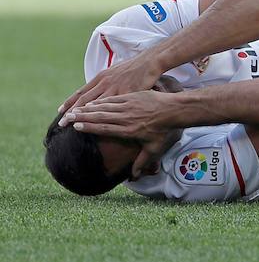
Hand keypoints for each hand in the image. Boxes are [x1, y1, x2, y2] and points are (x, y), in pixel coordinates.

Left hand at [59, 54, 162, 115]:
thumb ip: (106, 81)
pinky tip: (98, 122)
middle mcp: (105, 82)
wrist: (149, 61)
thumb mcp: (115, 71)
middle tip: (62, 123)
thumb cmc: (134, 67)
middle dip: (72, 112)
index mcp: (101, 77)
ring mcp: (115, 88)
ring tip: (74, 125)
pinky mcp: (126, 93)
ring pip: (96, 104)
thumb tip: (99, 90)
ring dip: (84, 115)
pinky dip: (104, 113)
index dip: (70, 102)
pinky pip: (113, 105)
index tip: (60, 111)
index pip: (82, 91)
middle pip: (84, 99)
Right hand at [62, 90, 181, 178]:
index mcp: (128, 130)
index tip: (76, 127)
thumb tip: (134, 178)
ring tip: (75, 109)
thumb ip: (142, 163)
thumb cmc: (164, 130)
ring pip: (105, 106)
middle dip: (83, 116)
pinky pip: (114, 99)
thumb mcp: (154, 149)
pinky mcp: (133, 97)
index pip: (105, 128)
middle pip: (100, 116)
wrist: (175, 110)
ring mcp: (129, 105)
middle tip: (68, 117)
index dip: (90, 127)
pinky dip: (102, 101)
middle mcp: (126, 117)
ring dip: (89, 108)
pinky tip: (92, 102)